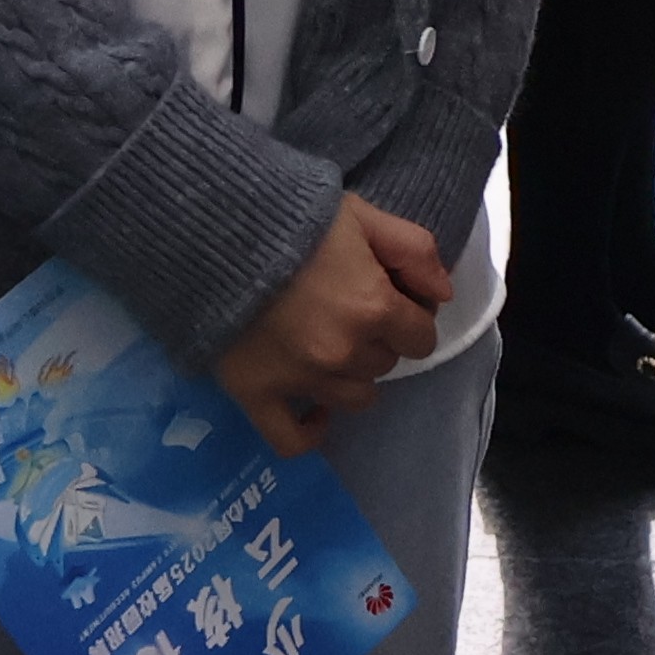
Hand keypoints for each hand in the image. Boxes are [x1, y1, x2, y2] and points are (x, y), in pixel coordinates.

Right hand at [211, 194, 452, 454]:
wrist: (212, 230)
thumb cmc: (292, 216)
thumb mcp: (363, 214)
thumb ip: (413, 250)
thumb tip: (442, 295)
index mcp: (374, 308)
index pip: (421, 338)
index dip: (409, 318)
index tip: (389, 299)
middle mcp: (344, 353)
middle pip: (385, 364)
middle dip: (376, 340)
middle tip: (348, 310)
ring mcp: (301, 380)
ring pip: (353, 398)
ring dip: (349, 375)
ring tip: (327, 345)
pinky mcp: (257, 395)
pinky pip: (292, 439)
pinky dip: (310, 430)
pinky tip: (315, 412)